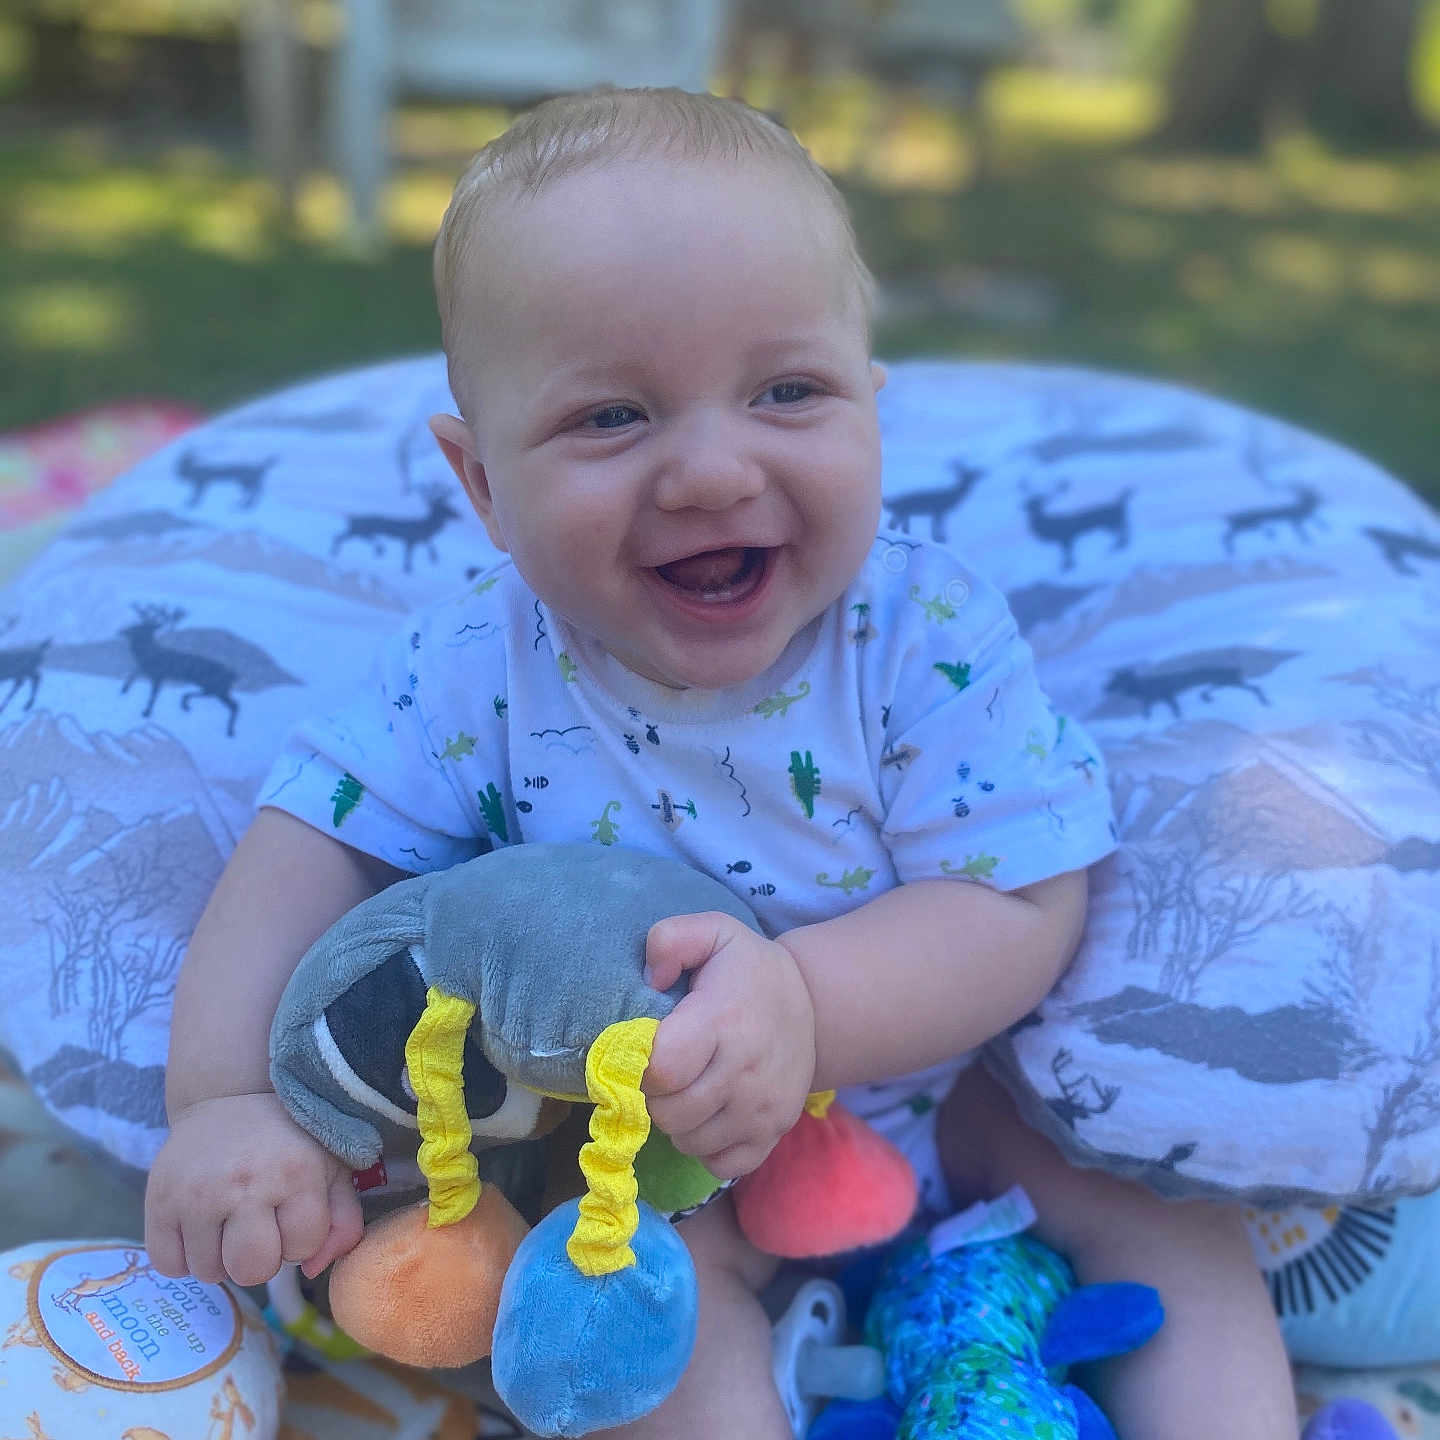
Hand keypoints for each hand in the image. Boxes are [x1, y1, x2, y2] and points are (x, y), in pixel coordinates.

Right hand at [145, 1091, 363, 1287]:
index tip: (294, 1211)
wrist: (231, 1097)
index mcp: (296, 1173)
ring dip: (222, 1257)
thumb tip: (314, 1269)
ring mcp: (196, 1193)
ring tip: (231, 1221)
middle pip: (252, 1270)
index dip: (301, 1238)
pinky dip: (185, 1256)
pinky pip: (169, 1264)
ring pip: (209, 1272)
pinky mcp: (158, 1199)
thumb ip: (342, 1222)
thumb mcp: (332, 1168)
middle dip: (261, 1258)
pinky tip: (201, 1227)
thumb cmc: (290, 1139)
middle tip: (260, 1226)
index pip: (303, 1248)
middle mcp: (244, 1184)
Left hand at [642, 911, 814, 1180]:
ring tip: (686, 1090)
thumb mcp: (713, 931)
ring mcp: (764, 1108)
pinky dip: (706, 1148)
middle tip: (664, 1073)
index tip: (646, 1050)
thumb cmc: (746, 968)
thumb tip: (652, 979)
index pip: (663, 1070)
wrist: (814, 1001)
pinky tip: (707, 1115)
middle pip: (671, 1114)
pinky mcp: (774, 1132)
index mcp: (724, 1019)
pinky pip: (722, 1166)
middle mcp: (747, 1070)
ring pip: (691, 1143)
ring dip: (676, 1123)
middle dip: (654, 1097)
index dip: (641, 1066)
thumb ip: (670, 940)